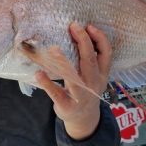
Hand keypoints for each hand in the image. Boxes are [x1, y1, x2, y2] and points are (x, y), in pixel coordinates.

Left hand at [35, 22, 111, 139]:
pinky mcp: (67, 105)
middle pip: (90, 60)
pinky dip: (47, 83)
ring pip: (74, 78)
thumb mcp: (95, 74)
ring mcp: (81, 95)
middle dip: (83, 42)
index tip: (89, 26)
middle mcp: (93, 83)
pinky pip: (56, 93)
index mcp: (102, 73)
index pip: (106, 53)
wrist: (84, 119)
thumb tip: (78, 31)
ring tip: (54, 48)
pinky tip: (39, 73)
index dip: (100, 38)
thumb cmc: (87, 88)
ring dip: (64, 63)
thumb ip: (91, 57)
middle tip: (73, 26)